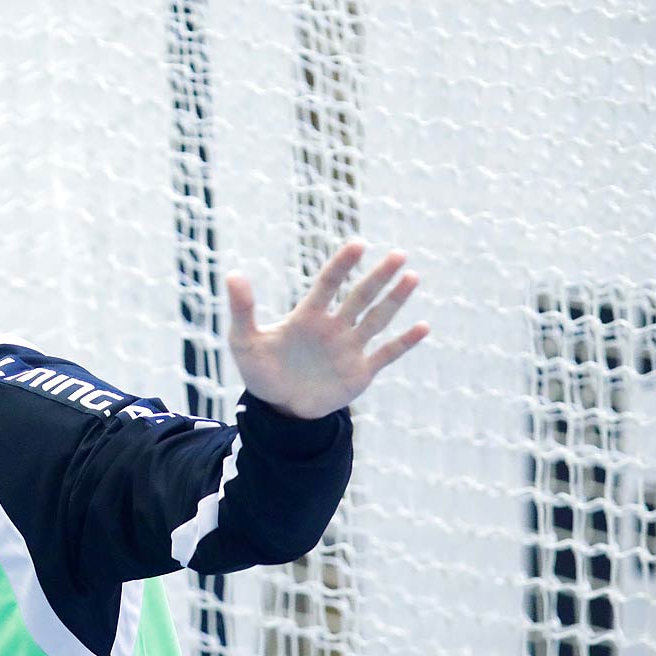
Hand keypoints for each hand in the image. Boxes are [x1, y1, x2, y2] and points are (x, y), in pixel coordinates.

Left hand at [224, 239, 428, 420]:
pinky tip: (422, 326)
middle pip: (360, 296)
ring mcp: (349, 349)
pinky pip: (386, 354)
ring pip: (377, 319)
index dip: (342, 265)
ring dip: (395, 300)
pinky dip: (403, 342)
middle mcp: (333, 327)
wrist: (279, 410)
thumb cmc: (260, 371)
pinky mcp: (360, 372)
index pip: (328, 284)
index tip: (358, 245)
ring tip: (412, 277)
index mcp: (308, 316)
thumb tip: (232, 274)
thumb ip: (242, 309)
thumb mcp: (244, 341)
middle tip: (398, 254)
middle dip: (378, 277)